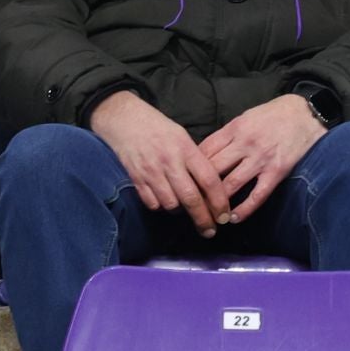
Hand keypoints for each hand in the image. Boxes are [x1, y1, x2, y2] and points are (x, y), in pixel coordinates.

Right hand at [90, 90, 234, 235]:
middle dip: (203, 219)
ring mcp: (152, 172)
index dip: (219, 201)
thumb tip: (210, 186)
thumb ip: (195, 160)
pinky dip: (161, 207)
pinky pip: (152, 204)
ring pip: (171, 205)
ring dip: (181, 211)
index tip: (225, 216)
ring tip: (186, 209)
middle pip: (191, 198)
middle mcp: (170, 162)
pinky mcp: (136, 179)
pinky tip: (165, 201)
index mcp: (186, 149)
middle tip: (211, 230)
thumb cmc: (158, 127)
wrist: (125, 120)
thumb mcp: (182, 136)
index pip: (209, 180)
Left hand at [197, 94, 325, 223]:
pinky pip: (257, 194)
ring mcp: (260, 158)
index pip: (205, 150)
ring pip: (231, 184)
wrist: (306, 113)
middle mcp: (244, 144)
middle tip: (191, 202)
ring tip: (209, 215)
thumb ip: (229, 134)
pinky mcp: (276, 171)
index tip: (185, 180)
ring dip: (218, 202)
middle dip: (199, 188)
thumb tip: (208, 152)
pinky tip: (235, 218)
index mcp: (235, 128)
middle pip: (213, 169)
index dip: (192, 167)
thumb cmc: (274, 114)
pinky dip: (245, 209)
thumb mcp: (246, 117)